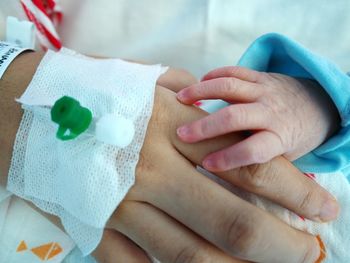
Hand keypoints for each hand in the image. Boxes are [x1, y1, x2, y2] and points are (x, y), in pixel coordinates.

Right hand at [103, 85, 336, 262]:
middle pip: (231, 220)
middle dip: (281, 243)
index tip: (322, 207)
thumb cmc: (91, 90)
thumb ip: (188, 97)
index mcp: (170, 126)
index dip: (294, 191)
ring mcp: (120, 206)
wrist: (20, 108)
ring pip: (191, 254)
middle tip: (310, 252)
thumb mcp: (145, 80)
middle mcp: (152, 170)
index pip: (250, 164)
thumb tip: (219, 114)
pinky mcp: (93, 227)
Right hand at [176, 66, 339, 170]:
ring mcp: (265, 90)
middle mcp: (271, 112)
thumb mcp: (285, 156)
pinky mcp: (261, 76)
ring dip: (202, 91)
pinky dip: (215, 74)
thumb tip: (225, 168)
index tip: (206, 164)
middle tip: (181, 134)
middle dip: (206, 126)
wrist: (319, 105)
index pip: (254, 149)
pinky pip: (235, 71)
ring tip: (180, 98)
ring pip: (230, 86)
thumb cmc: (296, 138)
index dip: (230, 157)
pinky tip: (199, 82)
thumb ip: (259, 159)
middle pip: (235, 116)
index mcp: (280, 137)